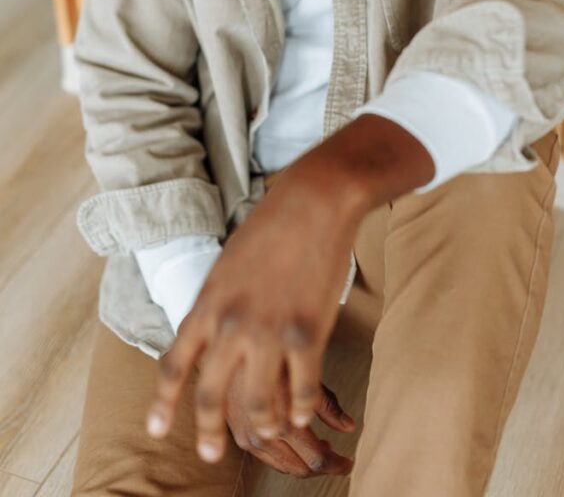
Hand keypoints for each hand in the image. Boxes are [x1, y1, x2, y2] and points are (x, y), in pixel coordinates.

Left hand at [144, 158, 365, 461]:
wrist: (312, 202)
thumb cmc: (272, 224)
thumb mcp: (228, 262)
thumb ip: (218, 302)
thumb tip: (212, 332)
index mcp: (207, 303)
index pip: (174, 364)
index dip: (164, 402)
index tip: (156, 430)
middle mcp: (231, 325)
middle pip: (210, 396)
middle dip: (209, 433)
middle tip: (212, 455)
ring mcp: (268, 332)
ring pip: (257, 406)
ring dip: (264, 426)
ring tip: (271, 433)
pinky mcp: (306, 334)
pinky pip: (301, 391)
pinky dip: (301, 409)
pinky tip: (304, 413)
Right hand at [226, 358, 354, 477]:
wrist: (228, 347)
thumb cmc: (271, 352)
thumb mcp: (303, 373)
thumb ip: (327, 404)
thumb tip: (349, 427)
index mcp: (285, 423)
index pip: (316, 460)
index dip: (336, 465)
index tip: (349, 463)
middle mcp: (266, 437)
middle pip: (301, 468)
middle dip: (322, 466)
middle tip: (338, 456)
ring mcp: (249, 439)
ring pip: (283, 466)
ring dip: (303, 461)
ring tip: (321, 446)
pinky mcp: (239, 435)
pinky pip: (267, 457)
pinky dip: (285, 455)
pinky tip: (295, 440)